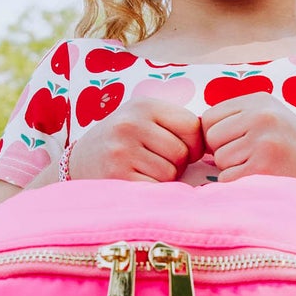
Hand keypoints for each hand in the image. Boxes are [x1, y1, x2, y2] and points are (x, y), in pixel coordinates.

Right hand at [68, 99, 203, 182]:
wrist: (79, 161)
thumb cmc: (124, 141)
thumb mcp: (144, 118)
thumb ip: (176, 124)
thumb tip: (215, 142)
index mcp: (144, 105)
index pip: (192, 127)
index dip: (195, 145)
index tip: (185, 151)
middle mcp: (131, 124)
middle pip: (182, 153)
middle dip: (178, 164)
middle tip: (158, 163)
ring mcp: (121, 150)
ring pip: (170, 173)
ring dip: (165, 179)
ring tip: (146, 171)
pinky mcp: (116, 176)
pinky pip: (155, 189)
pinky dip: (153, 191)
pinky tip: (138, 181)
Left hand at [201, 97, 295, 184]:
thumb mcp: (273, 120)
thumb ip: (239, 118)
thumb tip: (195, 131)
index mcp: (260, 100)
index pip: (210, 116)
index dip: (216, 136)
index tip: (236, 146)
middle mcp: (262, 115)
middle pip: (211, 137)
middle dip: (223, 153)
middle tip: (250, 160)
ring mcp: (263, 140)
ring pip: (219, 159)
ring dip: (232, 171)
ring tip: (260, 169)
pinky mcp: (264, 167)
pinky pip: (227, 179)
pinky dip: (238, 186)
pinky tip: (260, 181)